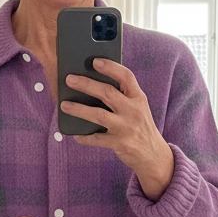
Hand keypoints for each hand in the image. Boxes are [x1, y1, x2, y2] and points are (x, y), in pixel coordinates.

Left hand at [61, 58, 174, 200]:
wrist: (153, 155)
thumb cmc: (140, 126)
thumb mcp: (137, 108)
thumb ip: (122, 96)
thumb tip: (92, 83)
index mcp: (138, 98)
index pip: (126, 77)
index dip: (110, 67)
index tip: (95, 61)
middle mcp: (134, 111)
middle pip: (107, 93)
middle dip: (86, 85)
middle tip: (69, 79)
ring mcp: (126, 128)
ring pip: (99, 115)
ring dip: (79, 109)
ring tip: (64, 105)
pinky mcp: (119, 144)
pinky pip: (97, 139)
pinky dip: (84, 137)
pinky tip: (75, 134)